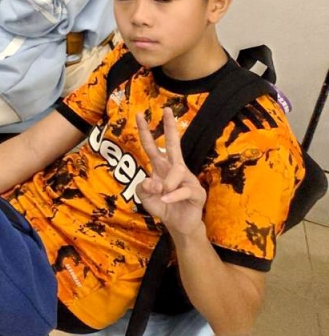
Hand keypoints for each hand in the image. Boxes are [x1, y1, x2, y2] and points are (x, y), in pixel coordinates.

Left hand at [136, 107, 206, 236]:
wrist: (178, 225)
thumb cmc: (162, 206)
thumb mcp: (145, 198)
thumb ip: (143, 188)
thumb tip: (153, 181)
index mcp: (161, 167)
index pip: (152, 146)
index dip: (145, 132)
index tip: (139, 115)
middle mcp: (175, 169)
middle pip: (174, 144)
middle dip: (170, 127)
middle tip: (167, 110)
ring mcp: (188, 179)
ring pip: (178, 170)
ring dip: (167, 183)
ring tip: (162, 193)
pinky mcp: (196, 192)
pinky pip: (184, 189)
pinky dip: (172, 196)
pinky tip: (166, 200)